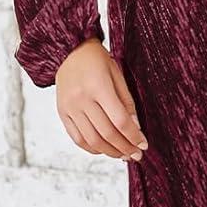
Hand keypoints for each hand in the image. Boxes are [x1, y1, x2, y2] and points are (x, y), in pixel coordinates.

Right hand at [54, 38, 148, 160]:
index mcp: (98, 86)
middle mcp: (81, 99)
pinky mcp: (62, 113)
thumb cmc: (97, 60)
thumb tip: (135, 128)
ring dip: (110, 152)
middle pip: (106, 133)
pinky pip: (77, 138)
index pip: (119, 120)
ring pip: (91, 140)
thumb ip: (126, 102)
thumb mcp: (117, 74)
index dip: (133, 136)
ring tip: (123, 155)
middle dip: (125, 147)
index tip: (144, 145)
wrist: (69, 51)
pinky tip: (105, 149)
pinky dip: (92, 148)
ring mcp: (69, 108)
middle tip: (136, 154)